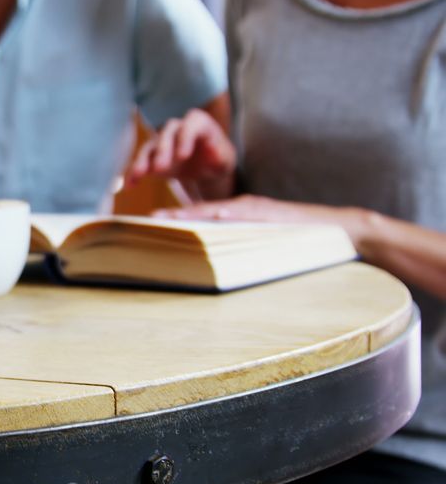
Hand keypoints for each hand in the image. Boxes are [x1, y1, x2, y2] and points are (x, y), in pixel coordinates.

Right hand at [129, 109, 235, 200]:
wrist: (207, 168)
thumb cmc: (218, 160)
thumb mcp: (225, 159)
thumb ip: (219, 154)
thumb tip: (213, 150)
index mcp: (199, 124)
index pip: (191, 123)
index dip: (185, 137)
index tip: (183, 156)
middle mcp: (178, 129)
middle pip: (167, 134)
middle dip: (163, 150)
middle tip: (160, 168)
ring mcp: (162, 142)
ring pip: (150, 147)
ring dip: (144, 160)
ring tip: (139, 174)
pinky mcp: (152, 158)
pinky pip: (140, 162)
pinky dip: (134, 173)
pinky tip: (130, 185)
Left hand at [154, 194, 373, 247]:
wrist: (342, 230)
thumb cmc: (300, 242)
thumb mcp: (262, 246)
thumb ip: (237, 251)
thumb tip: (211, 273)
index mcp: (235, 218)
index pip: (196, 219)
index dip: (171, 222)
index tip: (144, 228)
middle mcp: (240, 209)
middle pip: (197, 213)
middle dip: (169, 218)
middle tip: (140, 223)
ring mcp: (254, 210)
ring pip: (212, 212)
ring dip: (186, 216)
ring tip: (159, 220)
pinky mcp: (269, 213)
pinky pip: (241, 214)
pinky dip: (222, 216)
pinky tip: (205, 219)